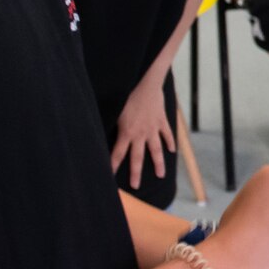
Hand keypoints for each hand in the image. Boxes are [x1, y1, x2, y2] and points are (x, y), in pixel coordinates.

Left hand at [111, 74, 173, 191]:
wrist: (146, 82)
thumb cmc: (127, 93)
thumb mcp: (114, 108)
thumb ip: (110, 121)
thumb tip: (96, 128)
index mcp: (126, 132)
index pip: (118, 154)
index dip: (113, 166)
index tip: (110, 178)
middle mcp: (140, 134)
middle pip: (137, 158)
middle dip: (136, 173)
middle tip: (136, 186)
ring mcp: (153, 128)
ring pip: (156, 150)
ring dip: (158, 163)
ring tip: (161, 175)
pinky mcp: (161, 120)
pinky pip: (167, 134)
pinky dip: (170, 142)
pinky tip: (172, 151)